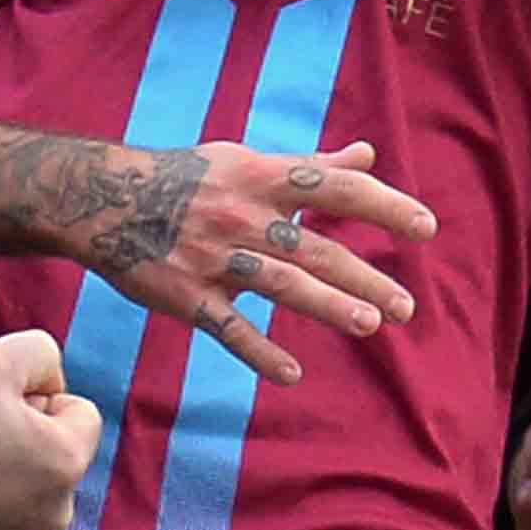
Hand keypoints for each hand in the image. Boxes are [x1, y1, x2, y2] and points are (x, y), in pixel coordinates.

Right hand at [84, 138, 434, 384]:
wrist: (104, 200)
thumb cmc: (189, 178)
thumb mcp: (249, 161)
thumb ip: (312, 166)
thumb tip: (369, 155)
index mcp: (265, 179)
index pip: (337, 188)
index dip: (384, 206)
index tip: (426, 228)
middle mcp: (245, 217)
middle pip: (317, 248)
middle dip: (365, 277)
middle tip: (406, 306)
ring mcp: (216, 259)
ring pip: (281, 285)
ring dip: (329, 305)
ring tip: (371, 325)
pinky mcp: (187, 295)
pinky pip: (227, 329)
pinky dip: (258, 352)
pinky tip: (291, 375)